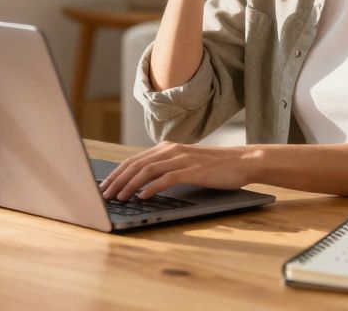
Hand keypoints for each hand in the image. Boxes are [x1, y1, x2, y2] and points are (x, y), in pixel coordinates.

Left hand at [100, 142, 258, 200]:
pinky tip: (143, 197)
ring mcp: (182, 159)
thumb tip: (144, 183)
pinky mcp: (193, 171)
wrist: (241, 161)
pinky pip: (167, 178)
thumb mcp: (186, 164)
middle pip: (136, 164)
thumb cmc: (214, 166)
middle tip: (105, 195)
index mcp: (167, 148)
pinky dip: (152, 188)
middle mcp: (171, 150)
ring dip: (130, 185)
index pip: (134, 160)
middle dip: (117, 180)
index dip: (117, 173)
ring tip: (119, 198)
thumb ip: (167, 168)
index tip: (105, 186)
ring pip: (147, 171)